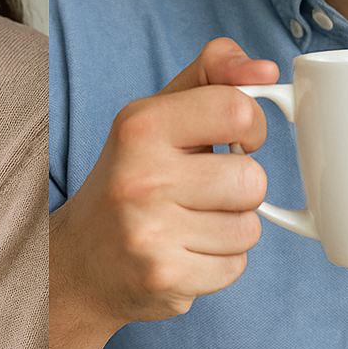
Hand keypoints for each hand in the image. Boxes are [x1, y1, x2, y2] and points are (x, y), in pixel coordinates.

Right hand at [51, 38, 274, 327]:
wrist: (81, 260)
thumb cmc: (131, 177)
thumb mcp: (158, 113)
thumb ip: (212, 75)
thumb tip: (266, 70)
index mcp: (140, 125)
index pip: (237, 110)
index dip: (251, 125)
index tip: (234, 138)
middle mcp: (141, 178)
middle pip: (252, 178)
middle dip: (240, 186)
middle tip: (202, 190)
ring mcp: (150, 232)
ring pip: (250, 227)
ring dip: (231, 227)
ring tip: (191, 222)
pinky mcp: (164, 278)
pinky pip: (236, 266)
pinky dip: (220, 261)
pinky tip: (185, 251)